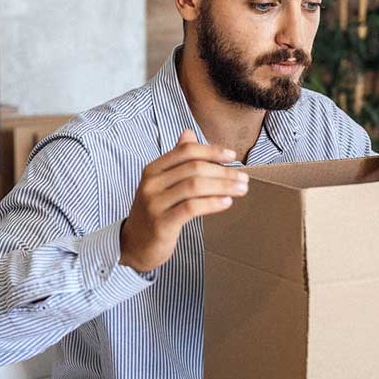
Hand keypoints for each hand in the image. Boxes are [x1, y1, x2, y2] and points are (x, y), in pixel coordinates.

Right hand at [120, 129, 247, 273]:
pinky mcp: (161, 223)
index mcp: (153, 170)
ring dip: (223, 186)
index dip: (211, 150)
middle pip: (193, 168)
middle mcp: (151, 183)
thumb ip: (175, 160)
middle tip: (243, 177)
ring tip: (241, 189)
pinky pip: (191, 208)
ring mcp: (154, 203)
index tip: (232, 155)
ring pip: (195, 186)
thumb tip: (188, 133)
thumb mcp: (161, 183)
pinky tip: (227, 202)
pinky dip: (212, 203)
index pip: (185, 151)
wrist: (134, 245)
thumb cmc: (154, 213)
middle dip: (223, 171)